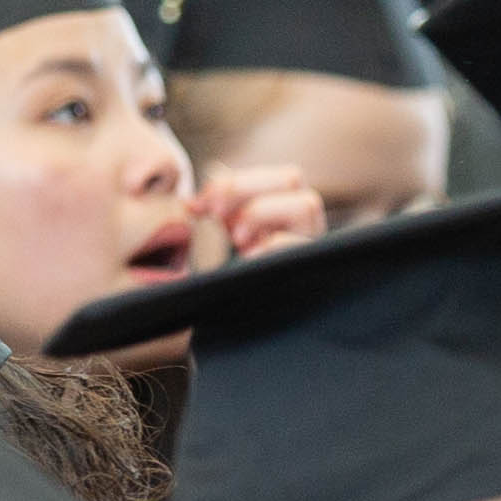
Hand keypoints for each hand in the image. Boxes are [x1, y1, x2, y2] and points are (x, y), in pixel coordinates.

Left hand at [188, 167, 325, 271]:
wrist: (241, 325)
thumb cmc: (232, 282)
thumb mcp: (219, 245)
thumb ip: (213, 218)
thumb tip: (189, 204)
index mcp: (281, 211)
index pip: (267, 176)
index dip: (232, 183)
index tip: (199, 204)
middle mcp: (303, 224)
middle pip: (291, 178)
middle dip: (245, 191)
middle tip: (217, 217)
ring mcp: (312, 245)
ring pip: (306, 204)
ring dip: (261, 213)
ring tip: (237, 239)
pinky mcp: (311, 269)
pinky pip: (299, 245)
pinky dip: (271, 245)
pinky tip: (248, 259)